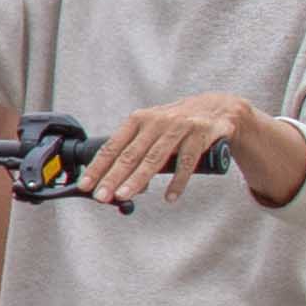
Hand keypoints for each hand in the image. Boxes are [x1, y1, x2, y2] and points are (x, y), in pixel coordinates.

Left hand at [80, 92, 262, 208]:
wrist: (220, 108)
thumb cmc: (179, 124)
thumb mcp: (155, 132)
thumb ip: (139, 156)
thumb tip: (121, 186)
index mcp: (139, 119)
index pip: (113, 146)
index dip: (98, 167)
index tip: (85, 185)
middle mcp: (157, 121)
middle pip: (131, 154)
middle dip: (113, 177)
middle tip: (101, 196)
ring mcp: (179, 127)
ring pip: (155, 158)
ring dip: (138, 179)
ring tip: (124, 196)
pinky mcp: (201, 134)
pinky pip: (186, 162)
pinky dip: (178, 181)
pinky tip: (169, 197)